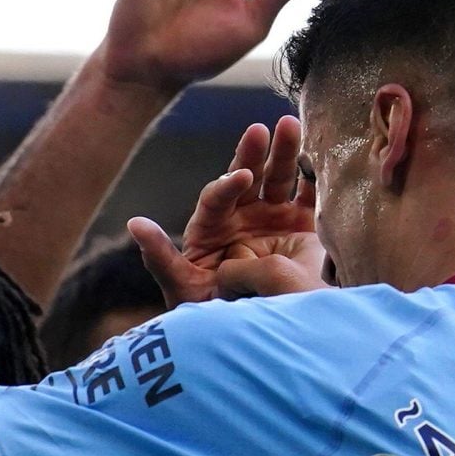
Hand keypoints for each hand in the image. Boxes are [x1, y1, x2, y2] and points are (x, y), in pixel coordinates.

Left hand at [130, 116, 328, 304]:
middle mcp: (240, 215)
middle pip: (246, 177)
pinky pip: (307, 196)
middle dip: (252, 153)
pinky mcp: (300, 226)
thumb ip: (160, 257)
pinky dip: (314, 177)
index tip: (242, 176)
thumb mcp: (183, 288)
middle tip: (261, 129)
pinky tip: (320, 157)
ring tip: (291, 124)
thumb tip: (135, 223)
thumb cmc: (211, 312)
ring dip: (285, 152)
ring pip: (277, 178)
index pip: (216, 198)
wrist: (256, 330)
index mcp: (211, 226)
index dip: (226, 185)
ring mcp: (271, 217)